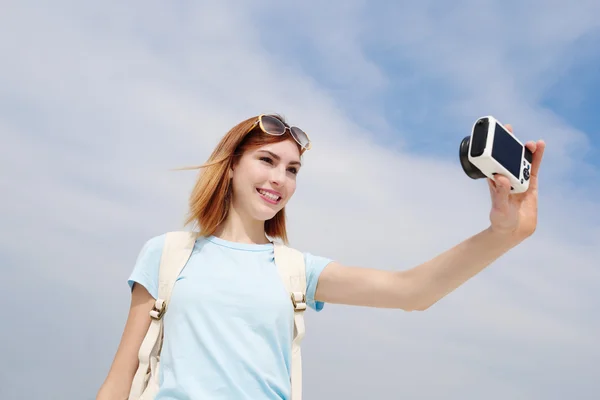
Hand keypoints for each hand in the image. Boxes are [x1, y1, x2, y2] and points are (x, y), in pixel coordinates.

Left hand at [487, 124, 545, 240]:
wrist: (513, 231)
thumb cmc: (501, 220)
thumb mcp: (499, 208)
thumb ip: (500, 194)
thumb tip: (500, 177)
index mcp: (494, 181)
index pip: (492, 161)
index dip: (492, 148)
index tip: (492, 136)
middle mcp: (506, 177)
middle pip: (507, 157)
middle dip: (508, 144)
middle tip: (509, 131)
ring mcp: (519, 179)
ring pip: (522, 161)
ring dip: (526, 150)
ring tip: (531, 143)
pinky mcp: (531, 184)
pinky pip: (534, 168)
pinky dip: (537, 158)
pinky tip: (540, 147)